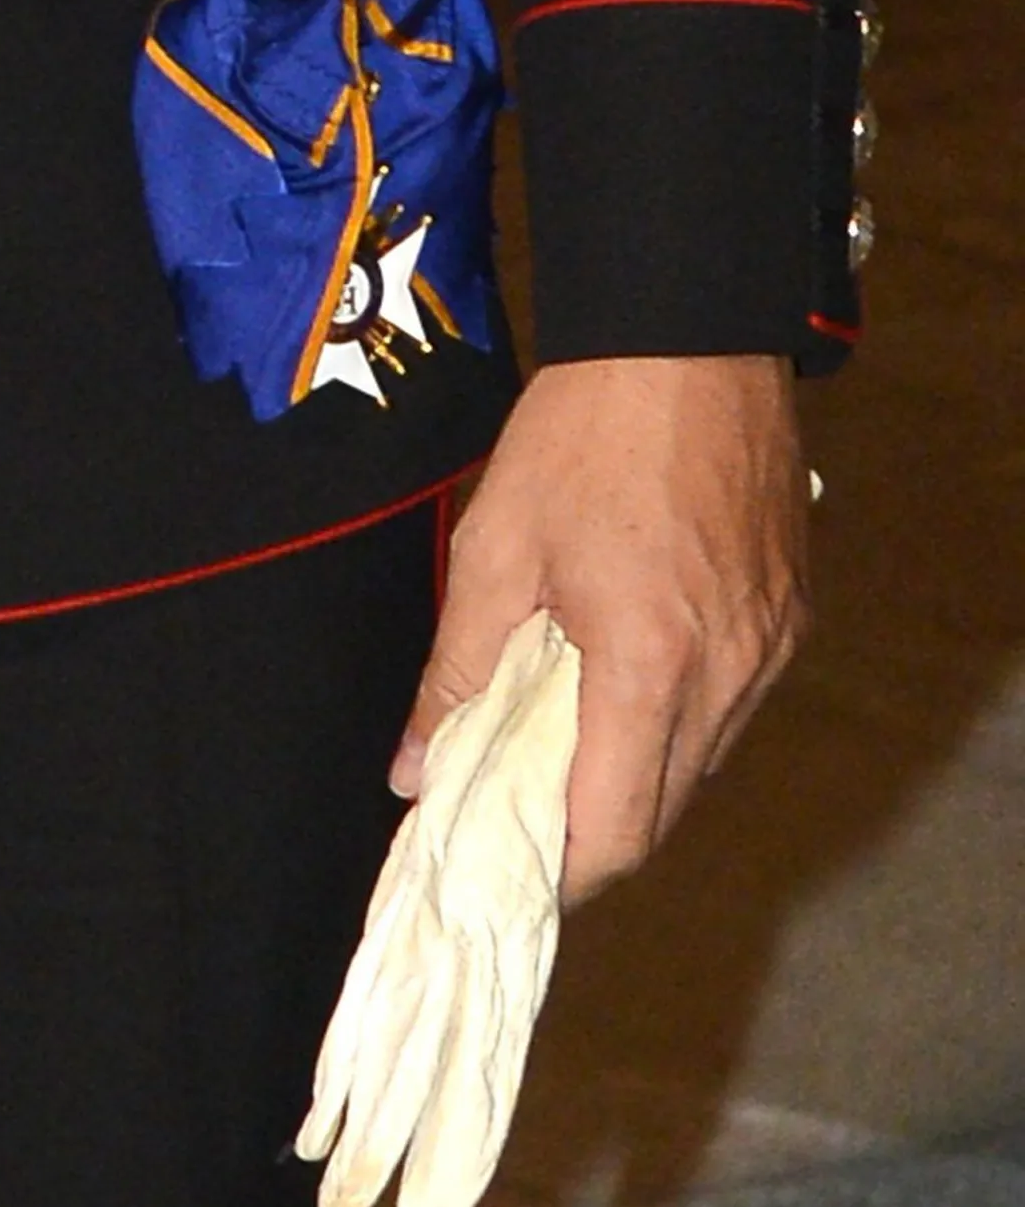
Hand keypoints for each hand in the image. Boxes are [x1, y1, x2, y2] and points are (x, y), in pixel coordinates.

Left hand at [396, 351, 807, 896]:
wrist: (687, 336)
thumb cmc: (582, 433)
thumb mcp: (493, 547)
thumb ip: (454, 673)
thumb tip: (414, 770)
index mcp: (652, 663)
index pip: (616, 830)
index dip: (556, 870)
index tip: (498, 866)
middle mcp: (732, 672)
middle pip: (663, 811)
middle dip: (588, 832)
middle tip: (514, 816)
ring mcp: (774, 647)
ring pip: (702, 763)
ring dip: (634, 775)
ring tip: (558, 746)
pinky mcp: (792, 617)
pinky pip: (732, 706)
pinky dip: (676, 720)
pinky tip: (622, 684)